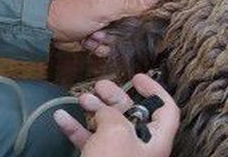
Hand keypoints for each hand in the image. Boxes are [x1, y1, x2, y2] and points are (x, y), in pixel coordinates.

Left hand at [48, 0, 156, 55]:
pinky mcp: (102, 32)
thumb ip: (128, 3)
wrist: (48, 28)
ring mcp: (109, 18)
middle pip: (136, 21)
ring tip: (94, 34)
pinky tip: (89, 40)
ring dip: (109, 40)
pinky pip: (112, 45)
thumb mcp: (102, 7)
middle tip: (106, 28)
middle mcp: (115, 2)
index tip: (140, 22)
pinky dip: (101, 46)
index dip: (147, 11)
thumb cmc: (71, 12)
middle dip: (122, 31)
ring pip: (124, 36)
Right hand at [53, 74, 179, 156]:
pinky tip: (61, 117)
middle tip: (100, 85)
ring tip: (81, 98)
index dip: (155, 90)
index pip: (166, 110)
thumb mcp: (116, 132)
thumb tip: (104, 109)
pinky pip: (89, 142)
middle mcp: (140, 149)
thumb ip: (111, 113)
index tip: (137, 77)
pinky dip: (76, 128)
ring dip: (93, 109)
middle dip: (115, 98)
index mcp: (156, 140)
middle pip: (132, 115)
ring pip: (108, 127)